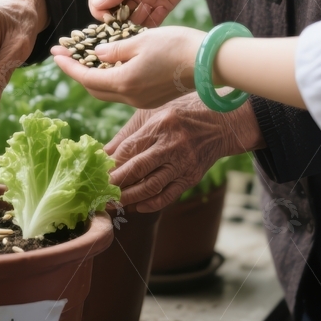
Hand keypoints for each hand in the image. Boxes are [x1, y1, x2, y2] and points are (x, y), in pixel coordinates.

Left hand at [51, 25, 204, 108]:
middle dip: (78, 73)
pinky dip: (112, 80)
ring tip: (87, 58)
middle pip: (94, 89)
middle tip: (67, 55)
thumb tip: (97, 54)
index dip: (68, 66)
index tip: (56, 54)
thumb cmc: (177, 46)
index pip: (85, 78)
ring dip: (95, 77)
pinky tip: (112, 65)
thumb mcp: (141, 40)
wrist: (210, 62)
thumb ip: (115, 49)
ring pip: (109, 92)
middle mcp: (131, 97)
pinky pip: (124, 92)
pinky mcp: (152, 99)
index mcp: (124, 83)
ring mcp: (142, 101)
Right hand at [89, 0, 206, 25]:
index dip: (101, 10)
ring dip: (137, 18)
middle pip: (114, 12)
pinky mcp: (160, 4)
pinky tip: (160, 6)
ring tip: (148, 4)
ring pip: (132, 20)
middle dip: (119, 18)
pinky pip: (151, 21)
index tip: (109, 17)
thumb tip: (98, 6)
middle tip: (129, 16)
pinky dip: (153, 19)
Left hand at [104, 94, 265, 210]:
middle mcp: (172, 144)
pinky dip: (150, 204)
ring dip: (129, 197)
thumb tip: (103, 154)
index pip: (129, 148)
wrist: (222, 123)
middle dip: (115, 183)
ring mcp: (183, 163)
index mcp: (160, 124)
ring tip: (114, 202)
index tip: (98, 172)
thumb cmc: (183, 113)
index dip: (111, 163)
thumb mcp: (154, 113)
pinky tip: (136, 206)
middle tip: (100, 192)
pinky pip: (168, 196)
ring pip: (151, 186)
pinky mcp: (192, 177)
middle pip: (137, 169)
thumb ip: (129, 134)